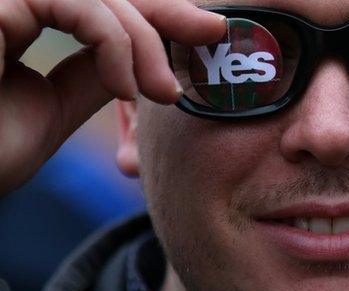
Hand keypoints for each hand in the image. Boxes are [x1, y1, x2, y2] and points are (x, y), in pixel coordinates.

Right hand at [0, 0, 224, 194]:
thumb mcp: (56, 104)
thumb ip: (94, 70)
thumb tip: (140, 53)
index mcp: (20, 17)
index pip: (99, 1)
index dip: (155, 10)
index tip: (206, 27)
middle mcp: (12, 3)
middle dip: (163, 8)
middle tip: (210, 34)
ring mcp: (4, 1)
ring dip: (141, 37)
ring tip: (163, 91)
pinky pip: (74, 1)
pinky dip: (112, 39)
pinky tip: (125, 86)